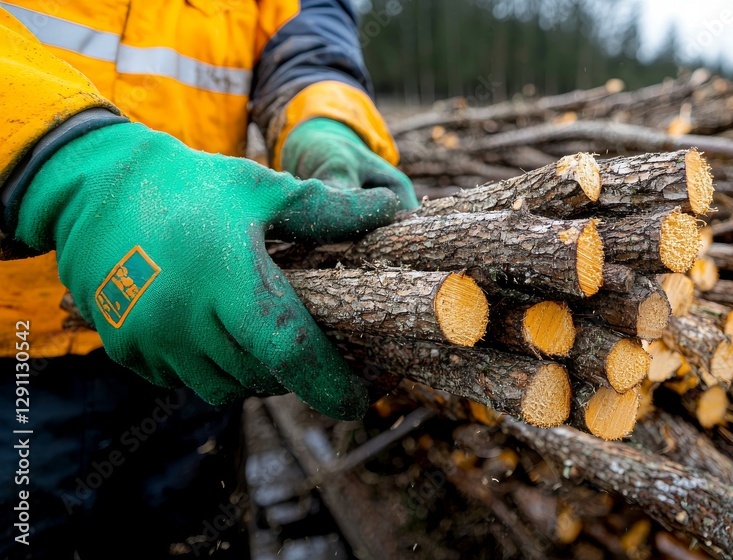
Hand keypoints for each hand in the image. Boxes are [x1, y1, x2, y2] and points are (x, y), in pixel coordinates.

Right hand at [14, 122, 399, 418]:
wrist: (97, 187)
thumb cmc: (192, 185)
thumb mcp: (262, 189)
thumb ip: (327, 210)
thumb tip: (389, 212)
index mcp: (226, 279)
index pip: (290, 351)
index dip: (330, 384)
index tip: (360, 401)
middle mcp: (184, 319)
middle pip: (262, 376)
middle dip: (294, 371)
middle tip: (309, 347)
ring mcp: (149, 339)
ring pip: (224, 388)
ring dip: (252, 374)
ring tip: (261, 336)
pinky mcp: (126, 349)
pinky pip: (184, 382)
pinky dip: (210, 368)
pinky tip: (216, 332)